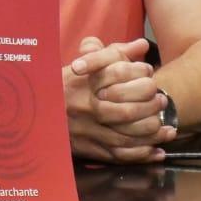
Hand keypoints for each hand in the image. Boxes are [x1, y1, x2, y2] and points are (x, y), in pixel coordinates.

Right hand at [63, 36, 175, 163]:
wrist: (34, 112)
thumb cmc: (63, 86)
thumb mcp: (84, 65)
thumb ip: (113, 53)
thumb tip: (142, 44)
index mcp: (81, 83)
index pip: (117, 75)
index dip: (139, 74)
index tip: (150, 73)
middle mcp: (83, 107)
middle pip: (126, 110)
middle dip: (150, 107)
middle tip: (161, 101)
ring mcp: (86, 130)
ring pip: (125, 136)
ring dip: (151, 133)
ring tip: (166, 127)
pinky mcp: (88, 148)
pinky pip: (118, 155)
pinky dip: (141, 155)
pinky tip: (157, 151)